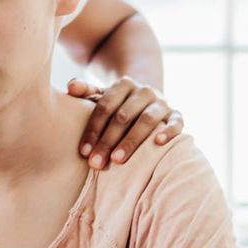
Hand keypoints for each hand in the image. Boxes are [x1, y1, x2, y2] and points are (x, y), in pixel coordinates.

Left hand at [68, 77, 182, 168]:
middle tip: (96, 163)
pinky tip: (159, 143)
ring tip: (117, 160)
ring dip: (131, 140)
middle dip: (108, 141)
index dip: (93, 129)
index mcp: (124, 84)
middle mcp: (144, 90)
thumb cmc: (119, 103)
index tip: (83, 152)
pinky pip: (176, 122)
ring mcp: (161, 102)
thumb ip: (86, 91)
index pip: (105, 107)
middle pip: (123, 116)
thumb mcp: (102, 95)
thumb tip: (71, 87)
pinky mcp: (176, 114)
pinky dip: (169, 131)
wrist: (148, 99)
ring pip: (147, 120)